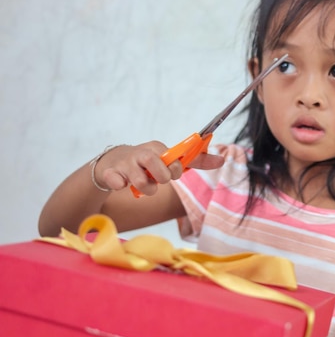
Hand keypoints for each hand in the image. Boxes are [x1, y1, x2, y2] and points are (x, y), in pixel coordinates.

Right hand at [94, 142, 224, 195]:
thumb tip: (222, 160)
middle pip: (158, 170)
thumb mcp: (171, 159)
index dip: (176, 171)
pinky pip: (116, 183)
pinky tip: (121, 183)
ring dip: (145, 189)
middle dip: (161, 180)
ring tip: (142, 184)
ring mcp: (125, 163)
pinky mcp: (110, 173)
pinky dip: (120, 186)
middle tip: (157, 180)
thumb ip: (196, 161)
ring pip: (141, 182)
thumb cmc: (149, 162)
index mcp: (158, 148)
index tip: (174, 174)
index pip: (174, 159)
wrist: (114, 161)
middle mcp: (141, 153)